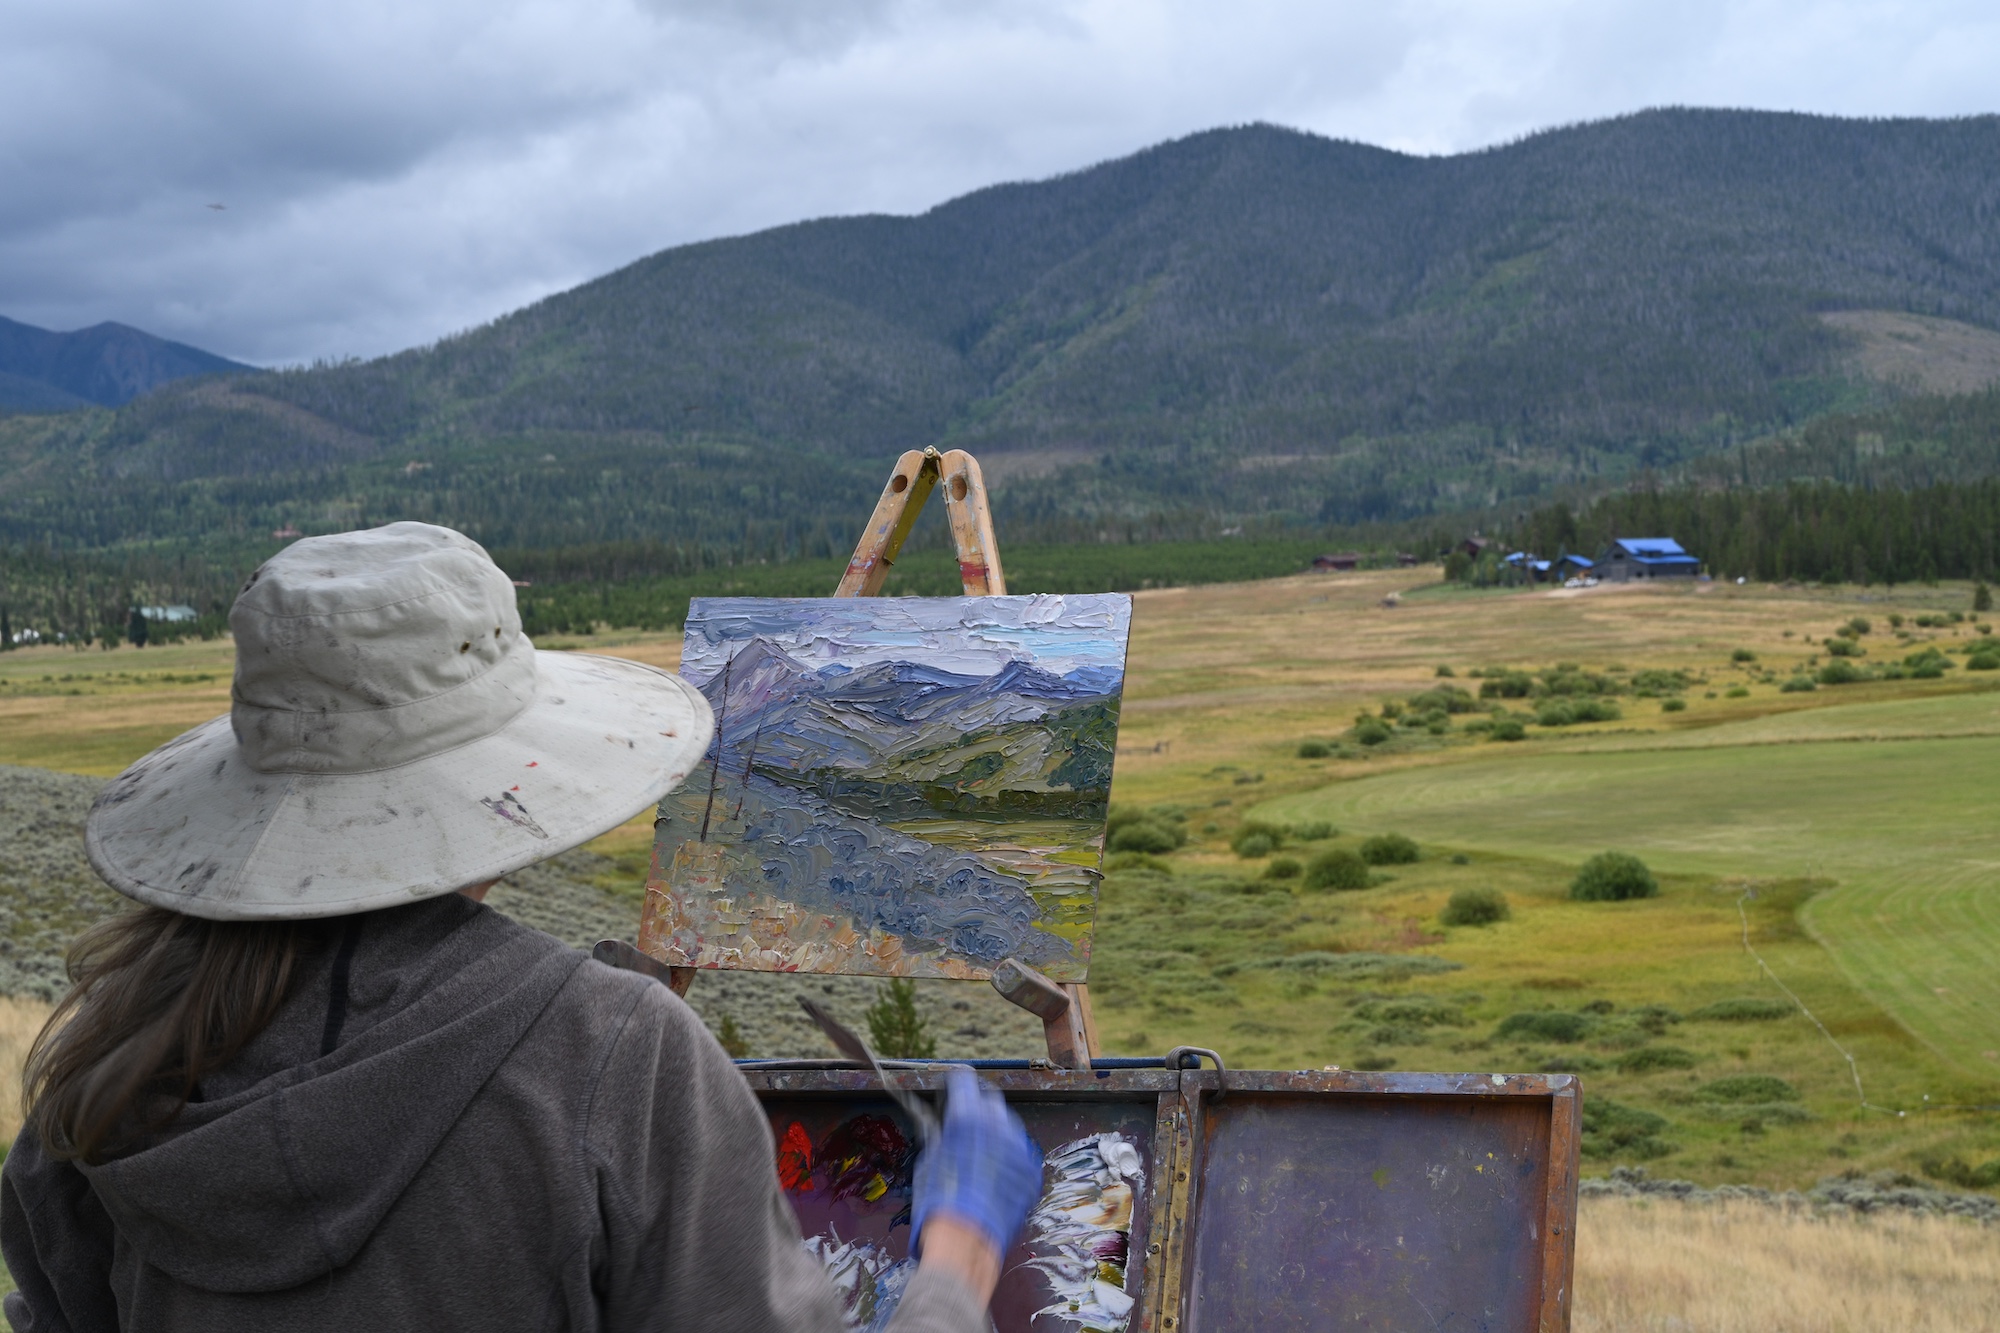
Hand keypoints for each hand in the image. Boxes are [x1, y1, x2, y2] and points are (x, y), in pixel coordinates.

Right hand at [911, 1069, 1042, 1262]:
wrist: (966, 1240)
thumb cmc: (938, 1201)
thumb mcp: (929, 1159)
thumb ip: (940, 1134)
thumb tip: (941, 1124)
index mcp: (967, 1117)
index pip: (964, 1081)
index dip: (956, 1081)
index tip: (953, 1084)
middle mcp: (997, 1126)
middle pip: (991, 1100)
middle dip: (978, 1103)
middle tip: (967, 1117)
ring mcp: (1019, 1149)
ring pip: (1009, 1126)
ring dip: (996, 1129)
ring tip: (981, 1149)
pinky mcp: (1031, 1171)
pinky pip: (1020, 1154)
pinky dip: (1009, 1156)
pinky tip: (995, 1172)